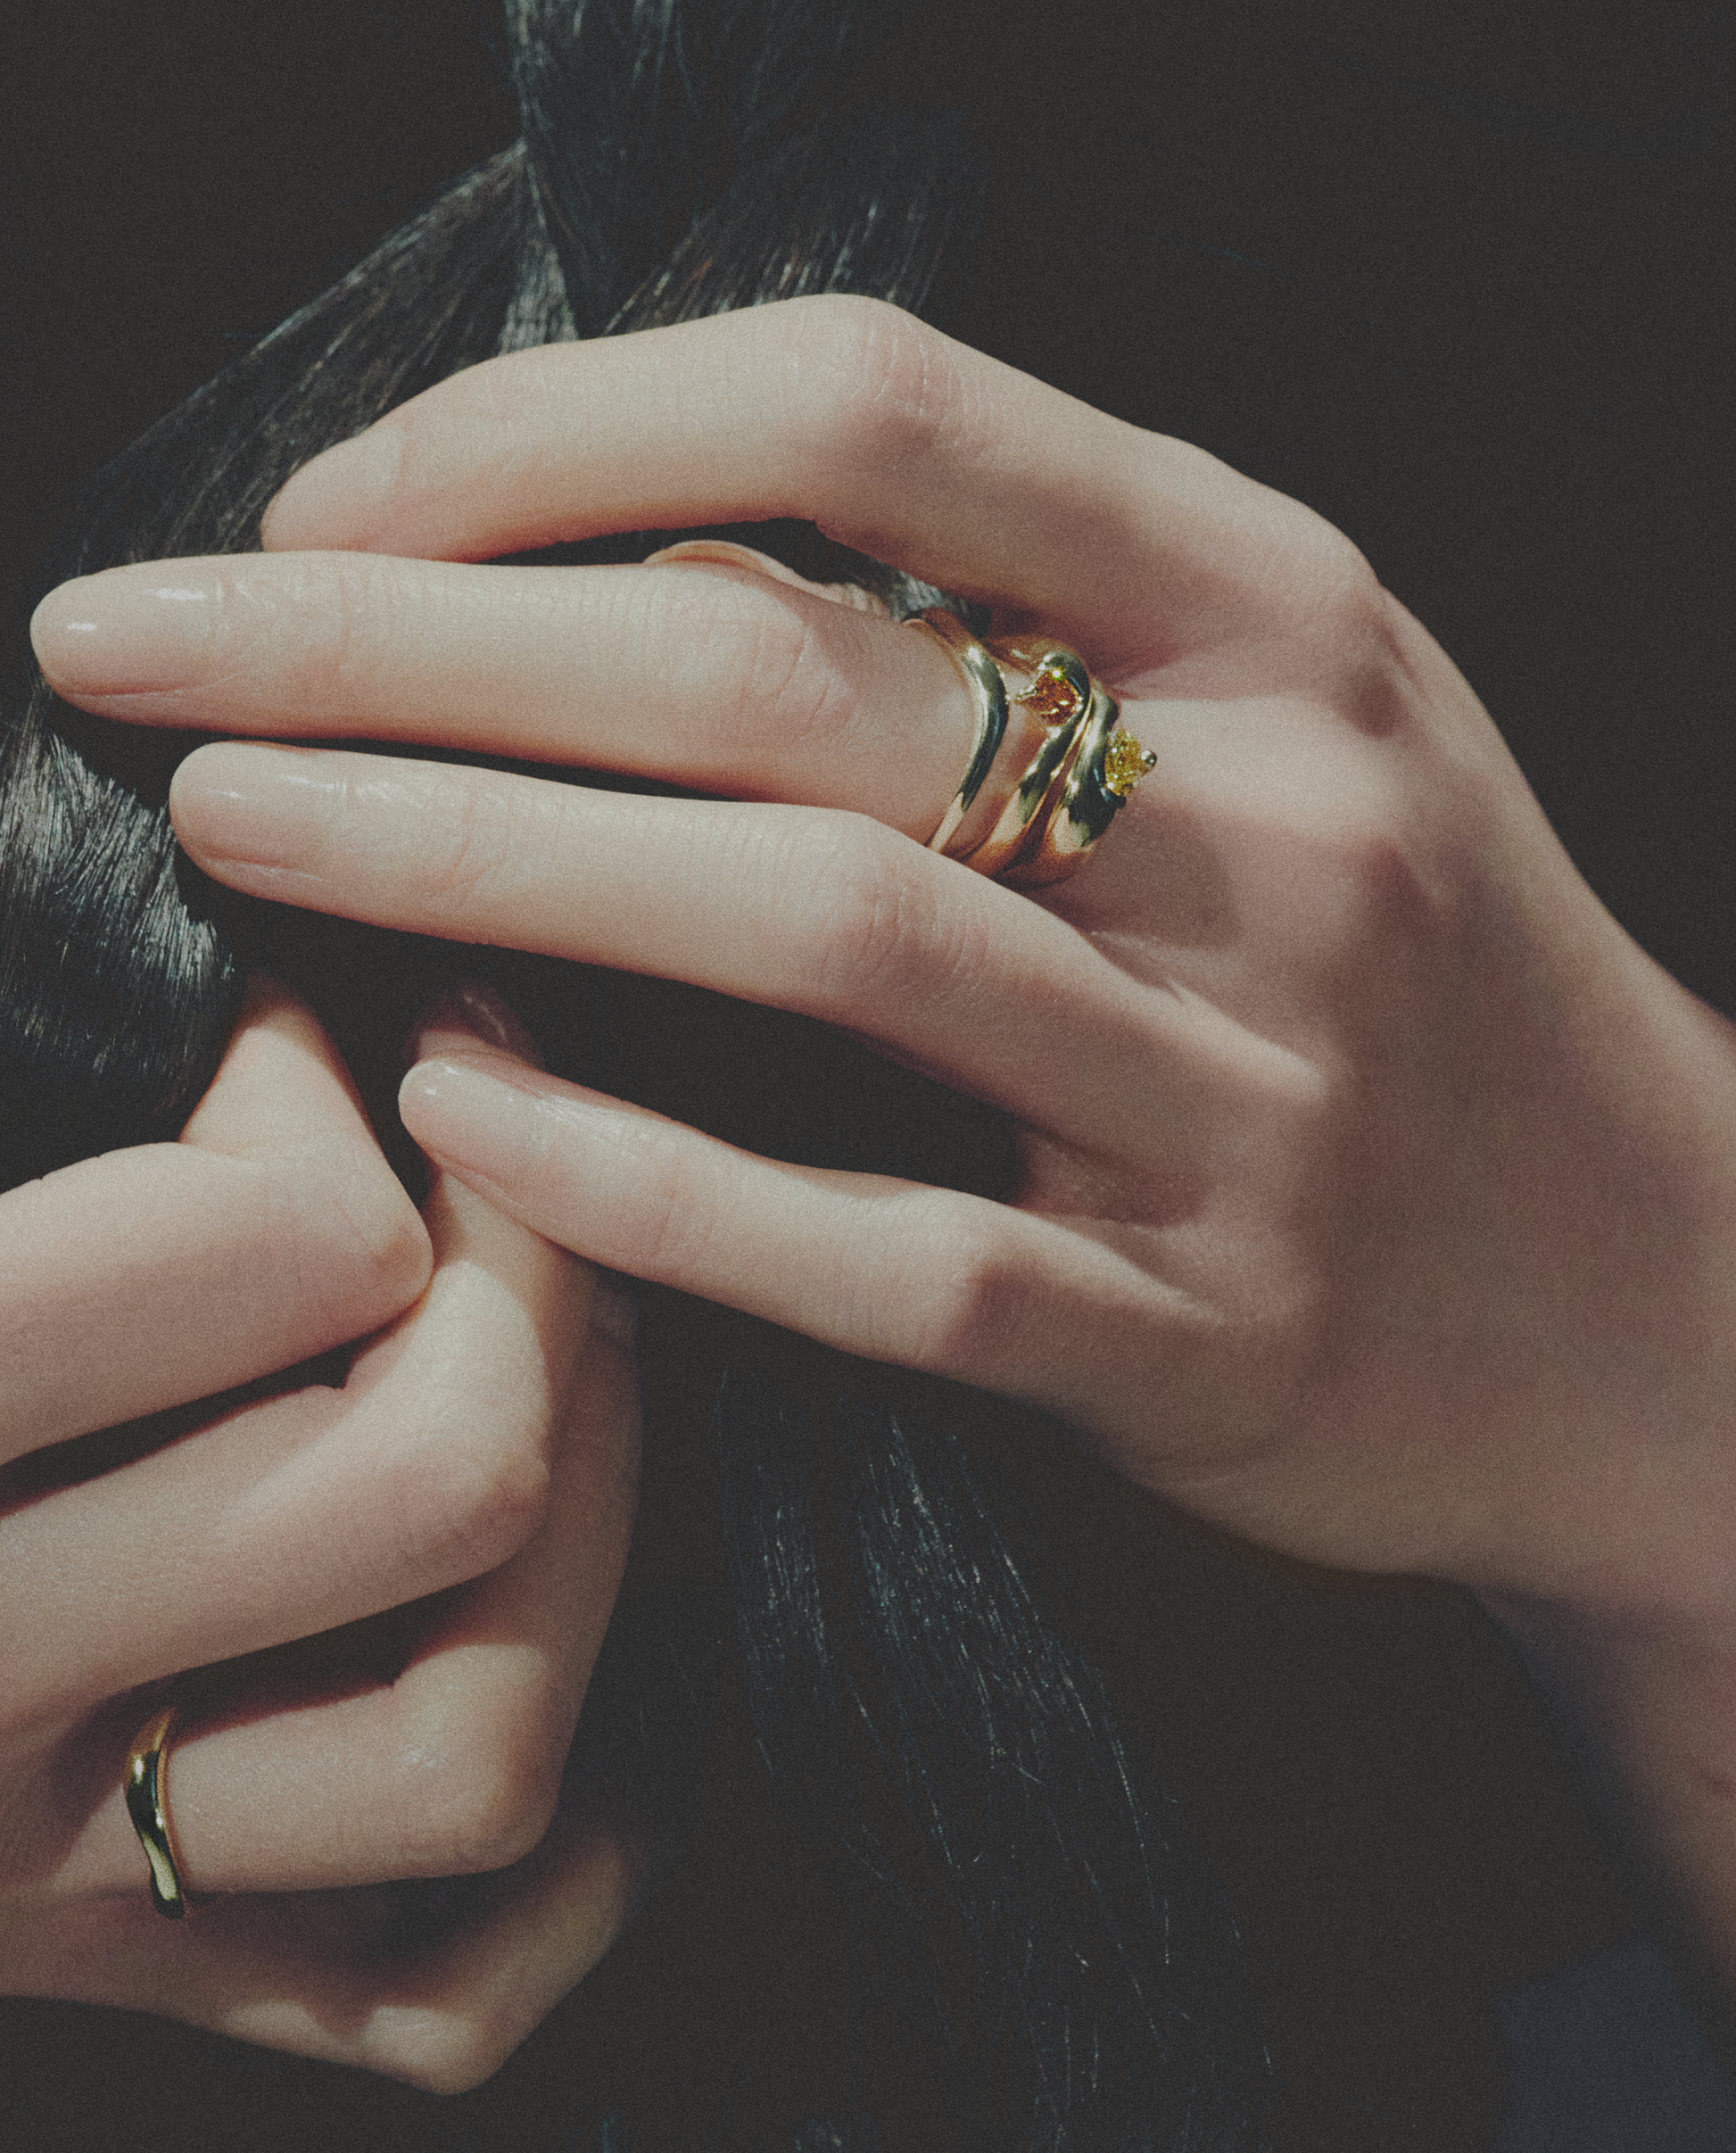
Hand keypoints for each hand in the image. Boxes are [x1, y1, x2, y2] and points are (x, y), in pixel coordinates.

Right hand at [0, 980, 641, 2088]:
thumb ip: (25, 1046)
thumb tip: (233, 960)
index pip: (279, 1251)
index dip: (325, 1093)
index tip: (290, 1027)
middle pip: (441, 1479)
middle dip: (530, 1272)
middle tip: (481, 1158)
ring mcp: (39, 1882)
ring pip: (475, 1746)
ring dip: (592, 1526)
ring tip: (557, 1360)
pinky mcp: (102, 1982)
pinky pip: (426, 1991)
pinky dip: (554, 1851)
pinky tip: (543, 1649)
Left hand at [32, 293, 1735, 1618]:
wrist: (1647, 1287)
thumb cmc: (1404, 971)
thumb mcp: (1275, 719)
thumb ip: (1003, 621)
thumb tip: (615, 554)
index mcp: (1276, 608)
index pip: (865, 411)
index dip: (550, 436)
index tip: (326, 514)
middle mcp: (1274, 819)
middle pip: (772, 670)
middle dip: (409, 644)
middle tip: (151, 653)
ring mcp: (1246, 1093)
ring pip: (816, 937)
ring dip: (481, 867)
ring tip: (244, 834)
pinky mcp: (1204, 1338)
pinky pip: (887, 1252)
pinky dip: (648, 1180)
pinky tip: (459, 1115)